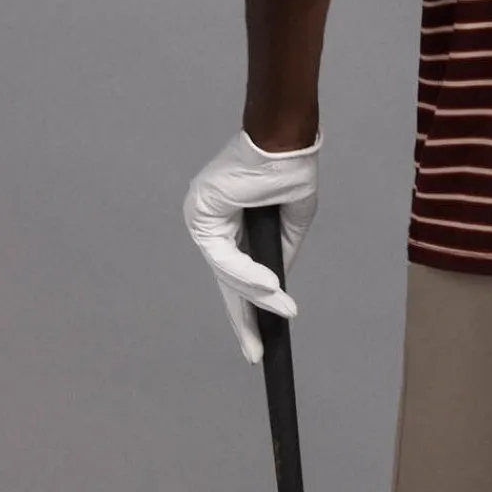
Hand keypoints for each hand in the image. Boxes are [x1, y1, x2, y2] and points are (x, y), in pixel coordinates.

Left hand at [182, 125, 322, 362]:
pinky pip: (225, 256)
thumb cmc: (288, 170)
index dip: (249, 306)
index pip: (234, 273)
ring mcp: (202, 218)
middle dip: (242, 319)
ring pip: (227, 272)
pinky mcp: (203, 214)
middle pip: (225, 281)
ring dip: (256, 295)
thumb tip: (276, 287)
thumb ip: (279, 252)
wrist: (283, 139)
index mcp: (231, 223)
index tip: (259, 337)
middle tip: (254, 352)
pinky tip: (270, 288)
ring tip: (283, 312)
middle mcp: (211, 223)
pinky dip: (247, 275)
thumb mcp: (289, 222)